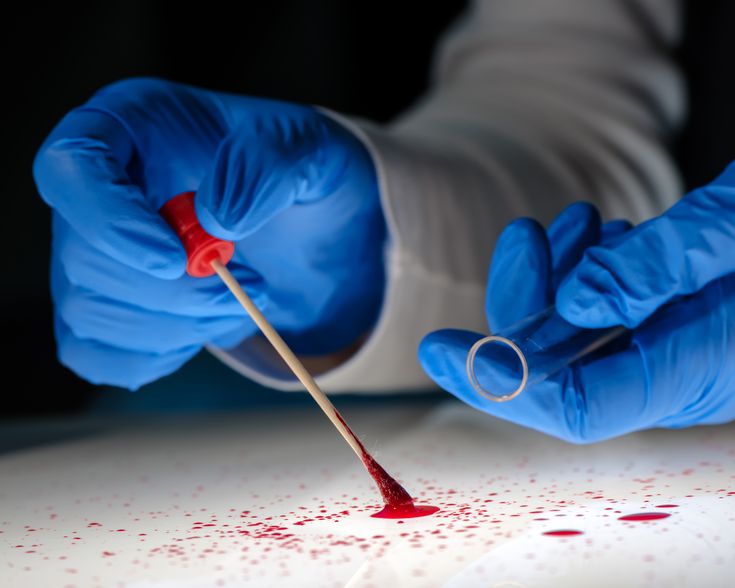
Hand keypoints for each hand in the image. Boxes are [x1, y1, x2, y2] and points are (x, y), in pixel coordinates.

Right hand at [34, 78, 384, 388]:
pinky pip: (94, 353)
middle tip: (247, 287)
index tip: (175, 260)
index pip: (71, 165)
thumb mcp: (308, 148)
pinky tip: (203, 327)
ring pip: (87, 312)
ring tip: (237, 304)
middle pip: (83, 258)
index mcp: (131, 126)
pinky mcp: (104, 304)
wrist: (301, 222)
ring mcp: (93, 251)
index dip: (110, 222)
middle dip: (173, 293)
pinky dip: (154, 357)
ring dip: (175, 327)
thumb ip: (268, 167)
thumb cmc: (292, 173)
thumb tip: (215, 219)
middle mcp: (98, 189)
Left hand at [419, 181, 734, 442]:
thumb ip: (653, 269)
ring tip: (581, 222)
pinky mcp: (666, 321)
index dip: (499, 384)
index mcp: (691, 369)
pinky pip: (605, 312)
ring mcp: (668, 349)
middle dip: (526, 304)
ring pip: (578, 333)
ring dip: (558, 278)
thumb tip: (570, 303)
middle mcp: (673, 373)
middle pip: (560, 365)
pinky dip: (588, 271)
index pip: (573, 406)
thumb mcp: (732, 234)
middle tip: (525, 239)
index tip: (438, 349)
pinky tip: (603, 232)